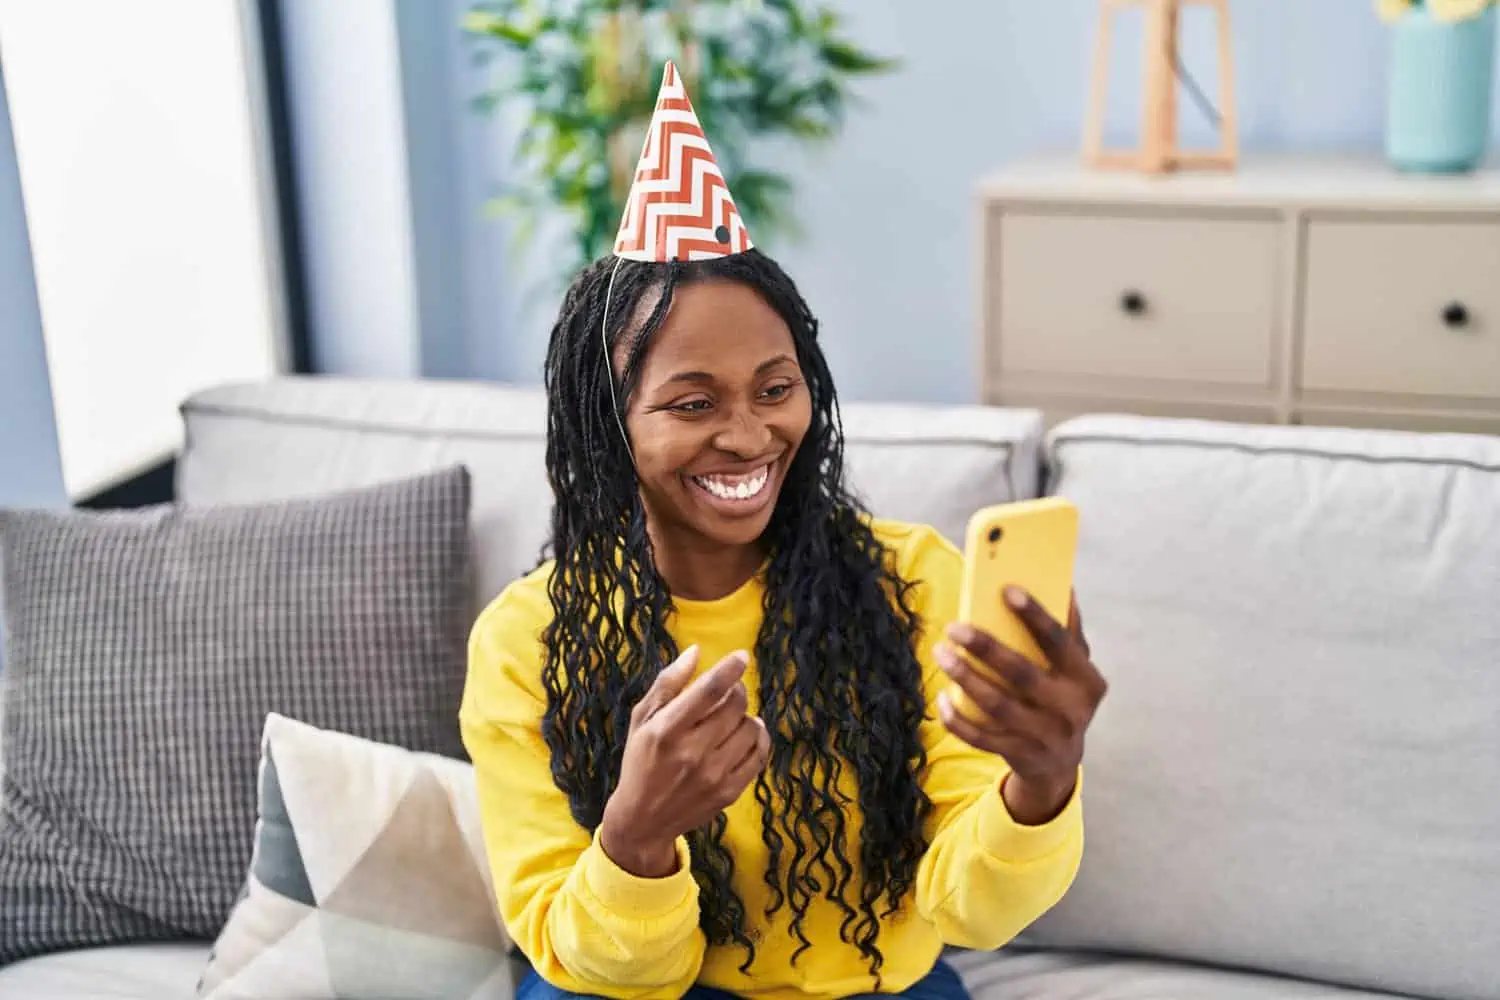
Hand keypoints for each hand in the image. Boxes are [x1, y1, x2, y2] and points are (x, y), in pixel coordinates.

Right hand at [600, 646, 769, 877]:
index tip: (741, 656)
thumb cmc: (640, 761)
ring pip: (751, 728)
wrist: (642, 819)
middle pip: (735, 706)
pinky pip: (759, 755)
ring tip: (731, 719)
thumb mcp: (642, 719)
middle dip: (736, 691)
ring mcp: (713, 775)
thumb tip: (696, 651)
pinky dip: (758, 739)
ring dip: (745, 716)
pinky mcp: (728, 793)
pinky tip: (744, 736)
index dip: (729, 669)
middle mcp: (691, 753)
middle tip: (729, 692)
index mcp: (666, 731)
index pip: (708, 691)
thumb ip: (667, 683)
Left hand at [935, 587, 1107, 825]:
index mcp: (1086, 681)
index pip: (1059, 642)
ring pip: (997, 706)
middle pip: (1022, 674)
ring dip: (964, 678)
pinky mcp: (1020, 756)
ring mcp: (1045, 737)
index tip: (1006, 590)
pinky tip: (941, 697)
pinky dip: (957, 719)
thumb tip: (1062, 584)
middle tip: (954, 627)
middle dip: (985, 648)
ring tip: (941, 653)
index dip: (1034, 615)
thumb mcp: (1075, 669)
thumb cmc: (1063, 698)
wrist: (1060, 764)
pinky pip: (981, 738)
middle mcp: (1070, 710)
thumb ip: (1069, 632)